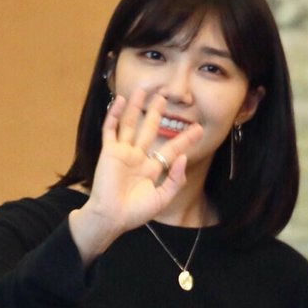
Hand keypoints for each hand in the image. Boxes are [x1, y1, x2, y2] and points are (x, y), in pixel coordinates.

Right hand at [68, 89, 202, 264]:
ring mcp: (122, 153)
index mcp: (151, 169)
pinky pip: (111, 130)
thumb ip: (174, 179)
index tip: (198, 128)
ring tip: (143, 90)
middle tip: (165, 96)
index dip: (185, 139)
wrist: (110, 217)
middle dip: (157, 113)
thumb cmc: (134, 213)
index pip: (171, 149)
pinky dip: (114, 115)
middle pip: (149, 129)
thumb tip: (182, 157)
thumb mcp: (162, 198)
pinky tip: (120, 101)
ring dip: (136, 107)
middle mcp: (137, 158)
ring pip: (130, 124)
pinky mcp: (109, 152)